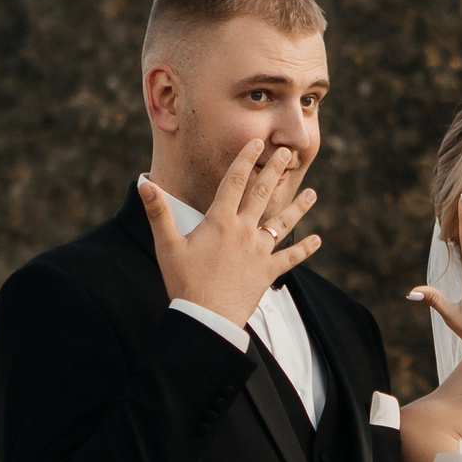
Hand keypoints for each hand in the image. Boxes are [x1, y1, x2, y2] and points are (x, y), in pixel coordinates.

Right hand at [142, 140, 321, 326]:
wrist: (207, 317)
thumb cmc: (184, 282)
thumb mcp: (167, 245)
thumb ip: (159, 212)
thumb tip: (144, 183)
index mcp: (220, 221)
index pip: (235, 182)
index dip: (246, 159)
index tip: (257, 143)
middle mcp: (244, 231)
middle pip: (262, 195)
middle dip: (275, 172)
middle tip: (287, 153)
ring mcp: (259, 252)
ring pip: (282, 224)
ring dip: (297, 207)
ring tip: (312, 193)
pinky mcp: (268, 272)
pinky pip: (290, 258)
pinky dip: (304, 249)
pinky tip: (317, 240)